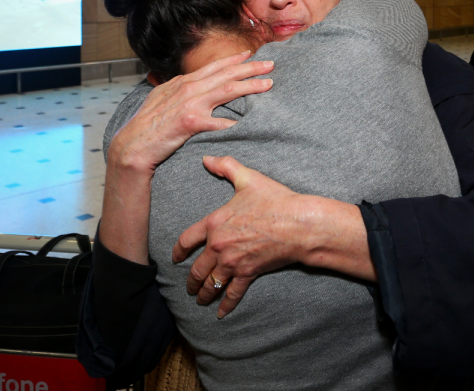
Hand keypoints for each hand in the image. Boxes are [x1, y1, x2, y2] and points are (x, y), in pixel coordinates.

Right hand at [109, 52, 274, 173]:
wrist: (133, 144)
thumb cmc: (147, 124)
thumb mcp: (161, 99)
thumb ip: (177, 90)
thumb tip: (189, 85)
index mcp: (182, 82)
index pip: (213, 67)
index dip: (233, 60)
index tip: (249, 55)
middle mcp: (188, 88)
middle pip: (225, 74)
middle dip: (250, 67)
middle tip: (270, 64)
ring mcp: (190, 104)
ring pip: (227, 89)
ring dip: (250, 85)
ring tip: (268, 84)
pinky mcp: (191, 122)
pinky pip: (220, 122)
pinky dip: (236, 122)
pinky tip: (250, 123)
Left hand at [174, 156, 309, 317]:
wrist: (298, 224)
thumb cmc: (274, 200)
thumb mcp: (248, 178)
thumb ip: (226, 166)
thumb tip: (207, 158)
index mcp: (214, 223)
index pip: (187, 240)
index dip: (178, 251)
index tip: (175, 258)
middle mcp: (219, 246)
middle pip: (197, 269)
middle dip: (191, 281)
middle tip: (188, 288)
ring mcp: (233, 263)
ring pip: (211, 284)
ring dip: (203, 294)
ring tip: (200, 300)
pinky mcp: (249, 274)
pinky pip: (233, 294)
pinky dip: (226, 305)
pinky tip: (220, 314)